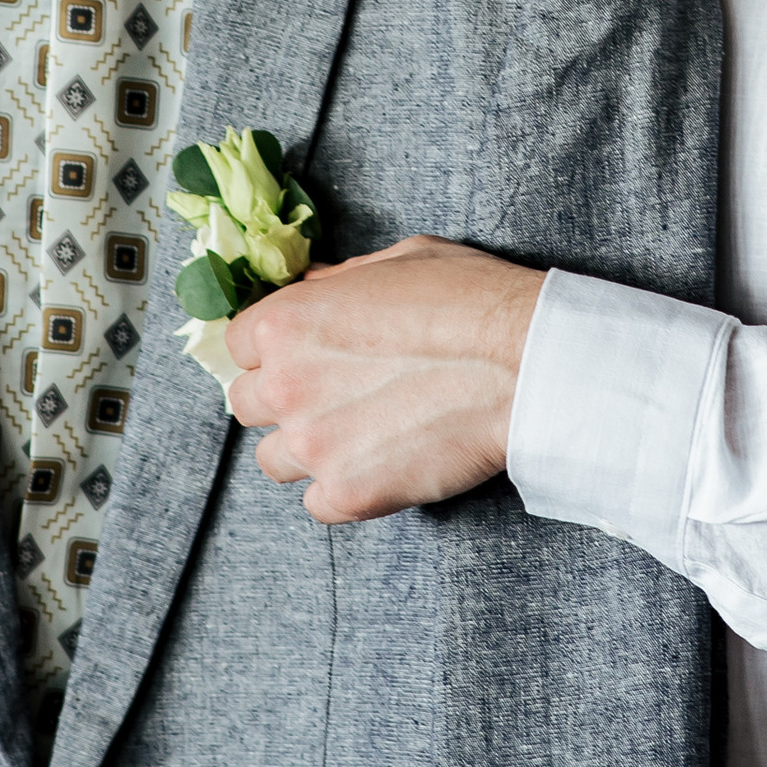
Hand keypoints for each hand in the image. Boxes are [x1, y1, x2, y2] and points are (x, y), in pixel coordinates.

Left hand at [225, 237, 544, 523]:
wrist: (527, 363)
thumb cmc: (471, 300)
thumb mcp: (397, 261)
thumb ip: (338, 282)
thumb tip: (313, 289)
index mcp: (286, 322)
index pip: (240, 347)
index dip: (274, 351)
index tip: (306, 356)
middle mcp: (287, 386)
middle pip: (247, 405)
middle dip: (282, 401)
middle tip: (333, 397)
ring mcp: (314, 445)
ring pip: (274, 461)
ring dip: (307, 450)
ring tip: (359, 437)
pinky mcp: (350, 494)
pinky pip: (317, 504)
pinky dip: (343, 492)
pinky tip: (380, 467)